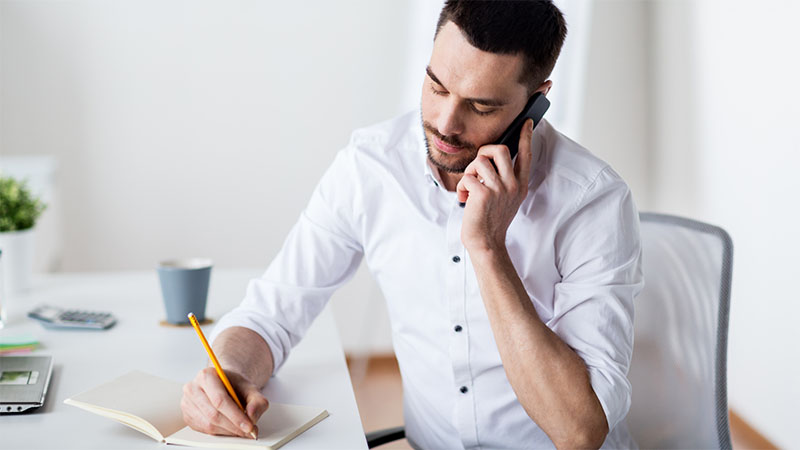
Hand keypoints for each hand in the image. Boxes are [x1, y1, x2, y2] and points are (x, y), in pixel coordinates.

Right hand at [181, 366, 268, 437]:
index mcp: (206, 376)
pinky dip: (220, 432)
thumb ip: (257, 401)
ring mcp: (187, 403)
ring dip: (228, 431)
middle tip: (248, 431)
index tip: (249, 426)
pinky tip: (229, 428)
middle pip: (213, 414)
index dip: (235, 416)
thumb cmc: (234, 385)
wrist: (224, 384)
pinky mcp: (187, 416)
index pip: (220, 400)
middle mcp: (193, 388)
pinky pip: (204, 430)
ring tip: (241, 430)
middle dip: (233, 426)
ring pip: (208, 425)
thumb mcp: (251, 388)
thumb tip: (252, 416)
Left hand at [456, 118, 533, 252]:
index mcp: (520, 185)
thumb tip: (490, 161)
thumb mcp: (506, 199)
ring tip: (470, 187)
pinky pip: (468, 176)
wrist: (486, 242)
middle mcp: (513, 185)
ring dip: (469, 172)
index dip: (526, 136)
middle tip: (478, 168)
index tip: (526, 121)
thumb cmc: (491, 220)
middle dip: (484, 152)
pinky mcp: (484, 194)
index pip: (526, 155)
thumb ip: (504, 180)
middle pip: (500, 149)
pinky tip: (464, 198)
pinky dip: (461, 187)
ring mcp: (499, 189)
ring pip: (480, 161)